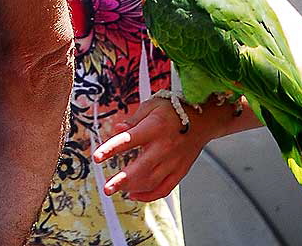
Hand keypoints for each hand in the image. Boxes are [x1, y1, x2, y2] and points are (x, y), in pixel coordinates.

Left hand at [93, 95, 231, 201]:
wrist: (204, 118)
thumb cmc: (175, 109)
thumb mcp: (152, 106)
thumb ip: (134, 120)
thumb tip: (117, 129)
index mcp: (155, 127)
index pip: (129, 139)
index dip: (111, 148)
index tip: (97, 157)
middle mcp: (164, 146)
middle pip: (141, 168)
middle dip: (122, 180)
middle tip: (107, 187)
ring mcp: (173, 161)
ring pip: (151, 181)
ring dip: (132, 188)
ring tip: (117, 189)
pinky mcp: (180, 170)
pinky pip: (164, 188)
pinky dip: (148, 195)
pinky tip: (135, 194)